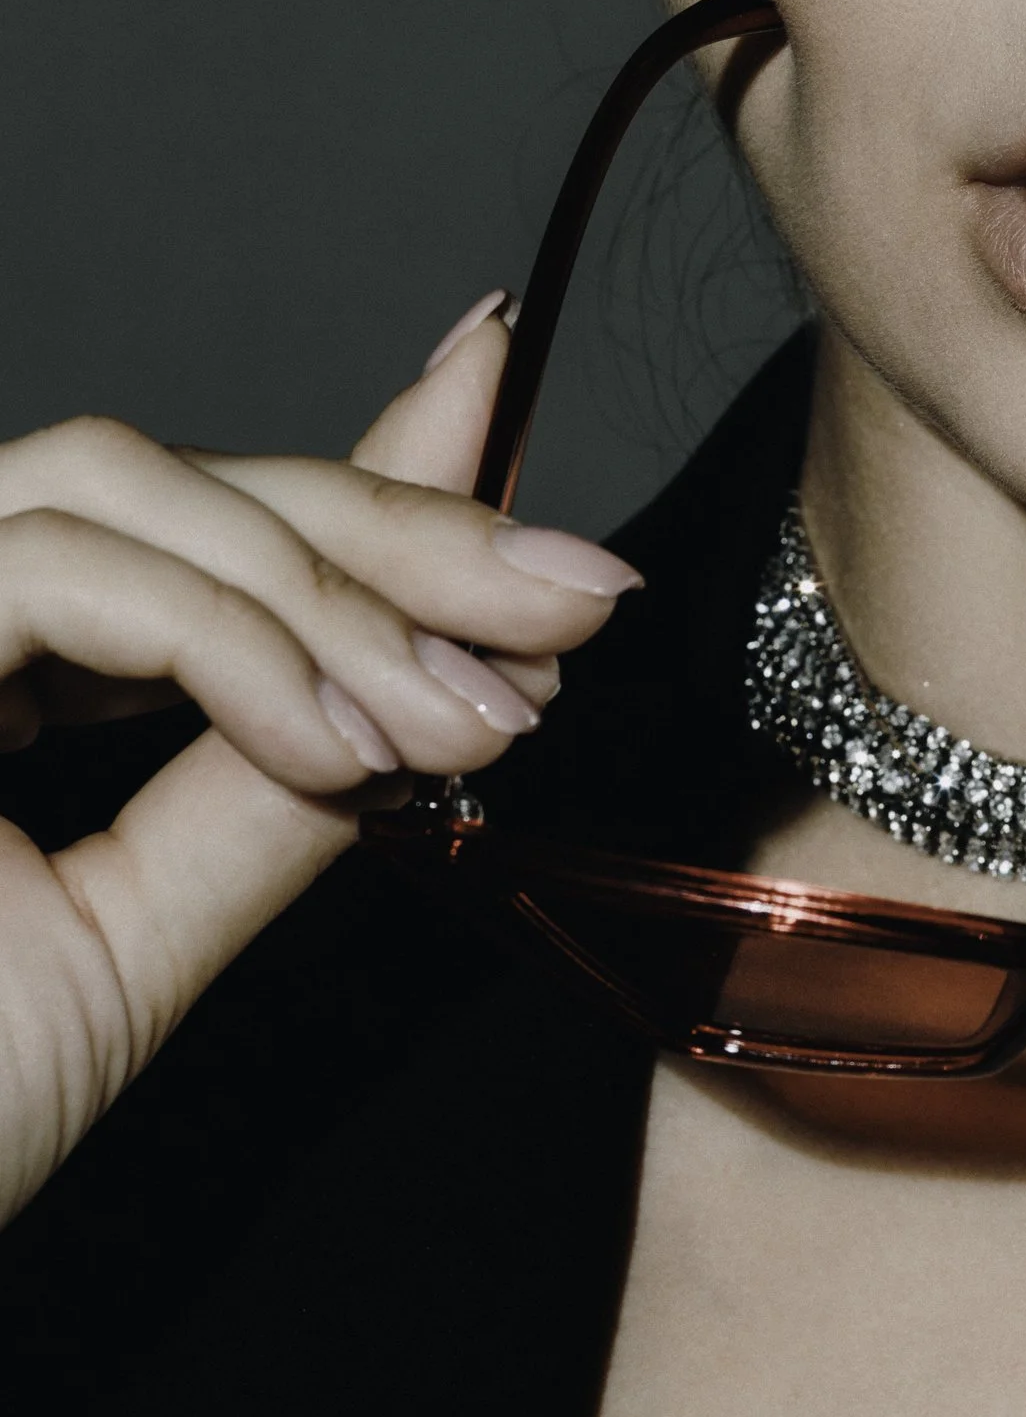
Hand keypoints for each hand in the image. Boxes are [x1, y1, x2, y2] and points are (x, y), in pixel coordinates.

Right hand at [0, 299, 639, 1227]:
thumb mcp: (129, 938)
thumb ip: (268, 789)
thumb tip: (442, 670)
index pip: (181, 532)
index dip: (360, 492)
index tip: (528, 484)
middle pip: (165, 478)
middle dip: (394, 528)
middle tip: (575, 598)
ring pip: (116, 483)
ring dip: (331, 587)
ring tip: (475, 714)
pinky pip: (59, 570)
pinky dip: (229, 641)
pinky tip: (341, 747)